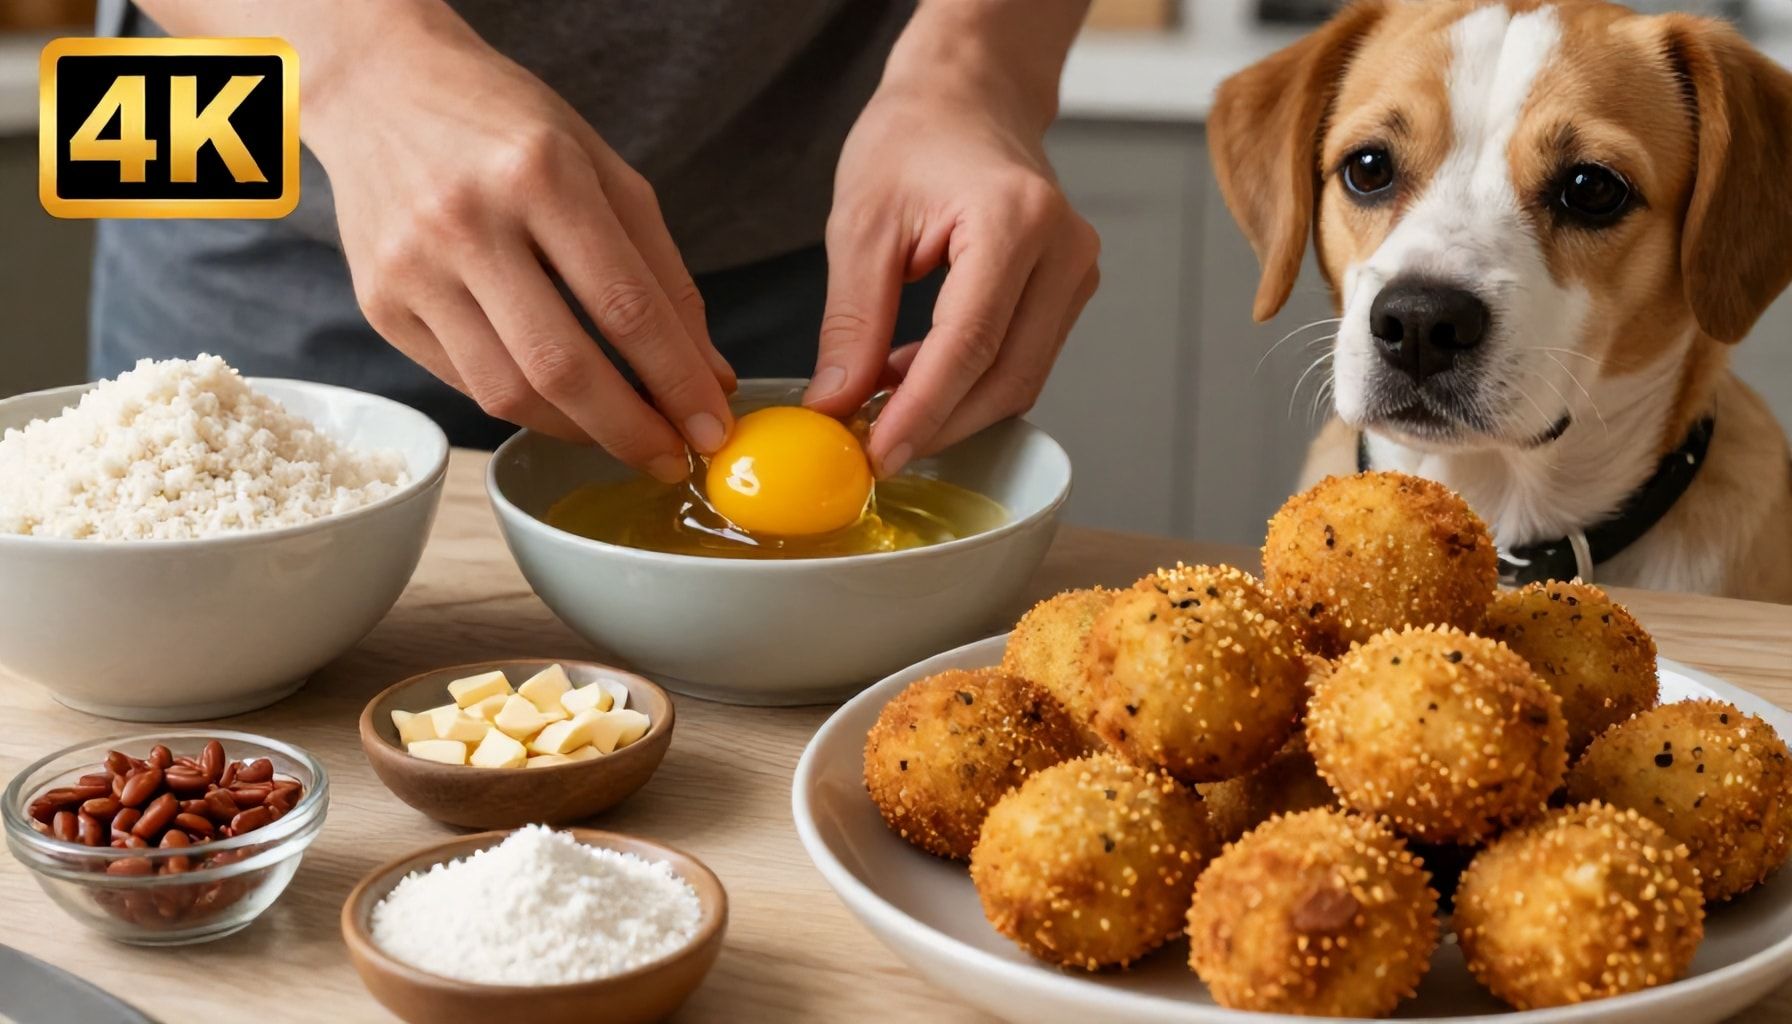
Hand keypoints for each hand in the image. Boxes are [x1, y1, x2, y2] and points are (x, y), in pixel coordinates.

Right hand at [303, 4, 733, 480]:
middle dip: (631, 431)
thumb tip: (709, 375)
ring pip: (508, 392)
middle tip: (674, 461)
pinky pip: (467, 385)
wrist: (380, 89)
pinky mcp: (380, 307)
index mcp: (540, 174)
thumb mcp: (604, 171)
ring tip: (625, 437)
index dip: (678, 382)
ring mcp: (413, 269)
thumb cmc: (508, 127)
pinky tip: (563, 404)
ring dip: (580, 432)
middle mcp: (467, 221)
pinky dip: (526, 406)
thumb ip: (662, 273)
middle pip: (563, 366)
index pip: (626, 307)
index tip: (714, 429)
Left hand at [804, 5, 1098, 476]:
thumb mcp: (860, 224)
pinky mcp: (1070, 288)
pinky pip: (1024, 358)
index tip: (878, 453)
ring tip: (884, 403)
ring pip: (1021, 377)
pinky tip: (914, 375)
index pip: (970, 344)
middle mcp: (1063, 249)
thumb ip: (852, 321)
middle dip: (940, 423)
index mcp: (1013, 220)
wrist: (966, 96)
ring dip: (954, 407)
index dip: (923, 410)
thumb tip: (837, 402)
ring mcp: (1076, 270)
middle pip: (1007, 374)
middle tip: (874, 448)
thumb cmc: (913, 138)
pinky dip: (970, 383)